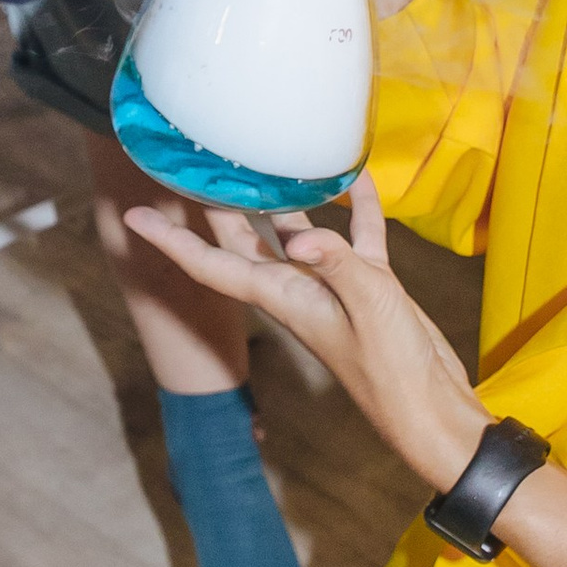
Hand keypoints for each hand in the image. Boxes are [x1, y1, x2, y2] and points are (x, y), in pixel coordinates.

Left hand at [124, 174, 486, 490]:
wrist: (429, 407)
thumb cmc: (392, 369)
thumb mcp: (367, 307)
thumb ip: (337, 264)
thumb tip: (301, 235)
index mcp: (282, 297)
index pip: (212, 265)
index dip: (171, 241)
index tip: (137, 215)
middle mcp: (297, 289)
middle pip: (244, 241)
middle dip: (217, 208)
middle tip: (198, 167)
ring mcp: (333, 288)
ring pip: (297, 233)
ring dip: (284, 200)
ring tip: (268, 159)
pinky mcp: (369, 287)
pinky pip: (357, 239)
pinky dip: (357, 210)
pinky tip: (360, 178)